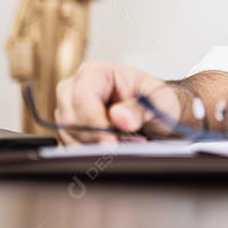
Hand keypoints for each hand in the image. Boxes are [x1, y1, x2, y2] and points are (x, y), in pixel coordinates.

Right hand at [55, 61, 182, 145]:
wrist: (155, 115)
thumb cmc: (155, 100)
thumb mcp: (160, 100)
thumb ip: (141, 108)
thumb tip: (120, 117)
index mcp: (95, 72)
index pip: (83, 97)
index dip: (95, 122)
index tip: (111, 143)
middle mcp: (75, 89)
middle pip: (70, 118)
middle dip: (96, 137)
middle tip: (123, 148)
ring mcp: (68, 110)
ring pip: (68, 135)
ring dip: (94, 148)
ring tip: (126, 146)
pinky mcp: (68, 130)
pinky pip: (70, 147)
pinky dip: (91, 154)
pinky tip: (114, 152)